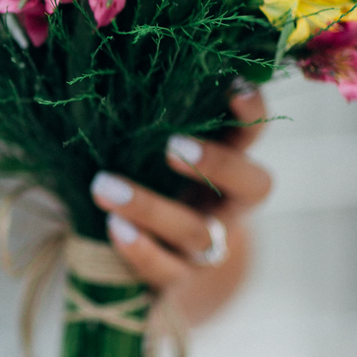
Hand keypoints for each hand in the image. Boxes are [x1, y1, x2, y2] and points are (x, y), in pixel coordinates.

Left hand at [88, 84, 271, 326]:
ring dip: (150, 208)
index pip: (253, 134)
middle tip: (171, 144)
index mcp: (229, 166)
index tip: (232, 83)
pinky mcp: (179, 283)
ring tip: (103, 186)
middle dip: (216, 163)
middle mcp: (229, 207)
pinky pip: (166, 271)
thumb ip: (152, 128)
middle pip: (252, 186)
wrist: (164, 278)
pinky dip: (140, 250)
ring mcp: (208, 250)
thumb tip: (114, 73)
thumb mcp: (157, 161)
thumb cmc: (153, 195)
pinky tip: (114, 228)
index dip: (251, 112)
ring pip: (197, 233)